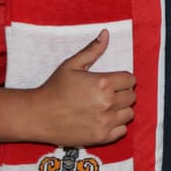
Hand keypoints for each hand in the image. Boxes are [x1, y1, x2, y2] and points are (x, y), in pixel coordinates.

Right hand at [31, 29, 136, 147]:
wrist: (38, 115)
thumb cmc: (54, 88)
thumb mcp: (72, 65)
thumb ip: (92, 50)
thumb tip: (106, 33)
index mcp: (103, 83)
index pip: (130, 80)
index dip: (123, 79)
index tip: (113, 81)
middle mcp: (107, 103)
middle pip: (131, 97)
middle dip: (122, 93)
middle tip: (108, 93)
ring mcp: (105, 122)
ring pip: (129, 114)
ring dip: (121, 109)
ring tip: (107, 106)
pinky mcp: (100, 137)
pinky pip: (122, 130)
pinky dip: (116, 125)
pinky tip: (104, 119)